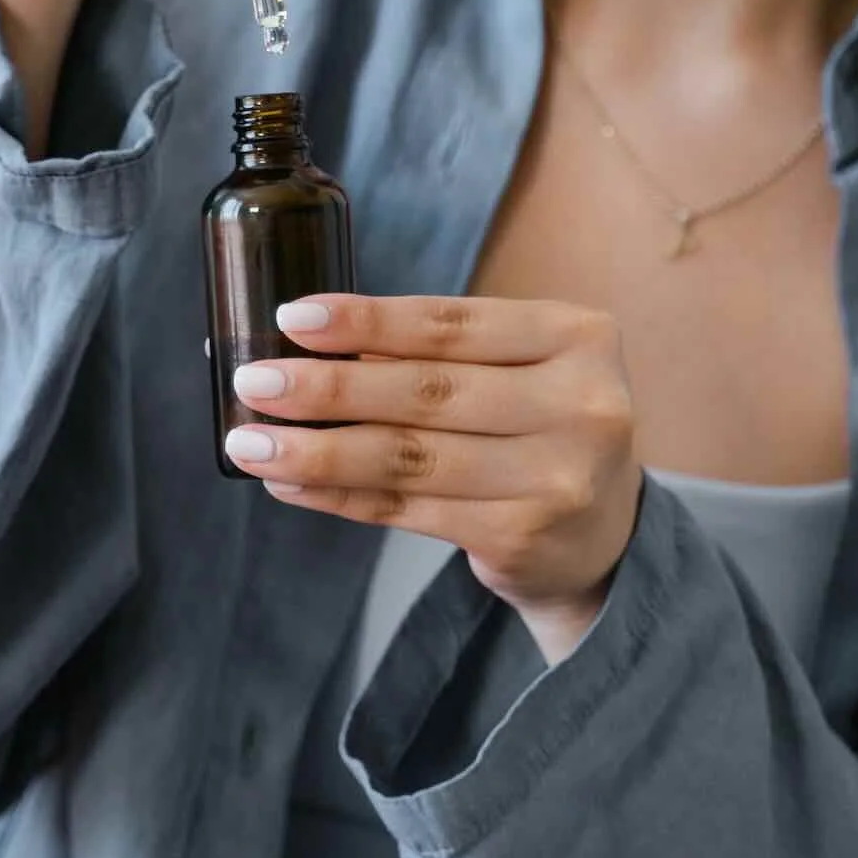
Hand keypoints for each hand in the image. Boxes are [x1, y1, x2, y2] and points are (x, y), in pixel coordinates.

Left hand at [226, 293, 643, 663]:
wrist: (604, 538)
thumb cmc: (540, 430)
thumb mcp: (521, 370)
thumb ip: (443, 354)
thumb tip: (312, 342)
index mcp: (579, 338)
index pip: (453, 324)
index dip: (368, 320)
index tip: (293, 319)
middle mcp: (580, 405)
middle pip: (427, 392)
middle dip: (328, 388)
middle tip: (256, 382)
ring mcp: (556, 477)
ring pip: (409, 457)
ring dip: (318, 450)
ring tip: (253, 442)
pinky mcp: (522, 535)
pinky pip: (407, 510)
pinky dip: (340, 495)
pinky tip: (290, 483)